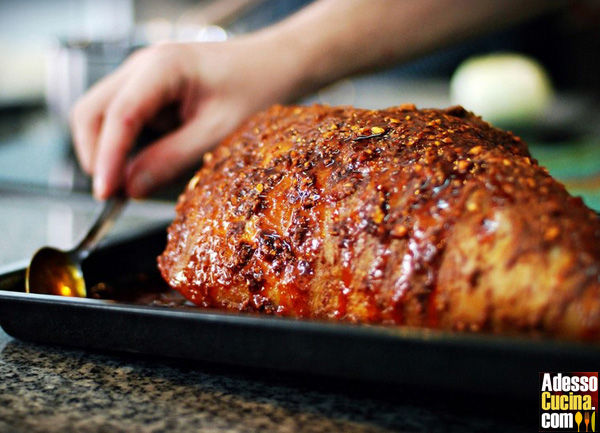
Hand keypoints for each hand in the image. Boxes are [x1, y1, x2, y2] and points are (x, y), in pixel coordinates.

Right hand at [70, 38, 302, 198]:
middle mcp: (143, 66)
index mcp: (162, 67)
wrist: (276, 65)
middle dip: (96, 154)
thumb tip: (130, 188)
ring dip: (108, 150)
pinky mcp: (150, 91)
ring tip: (129, 184)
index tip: (105, 193)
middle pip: (92, 111)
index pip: (118, 115)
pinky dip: (126, 145)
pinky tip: (144, 165)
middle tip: (112, 193)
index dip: (106, 158)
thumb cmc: (257, 89)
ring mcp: (144, 77)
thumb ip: (171, 159)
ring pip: (102, 115)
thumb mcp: (218, 132)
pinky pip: (124, 119)